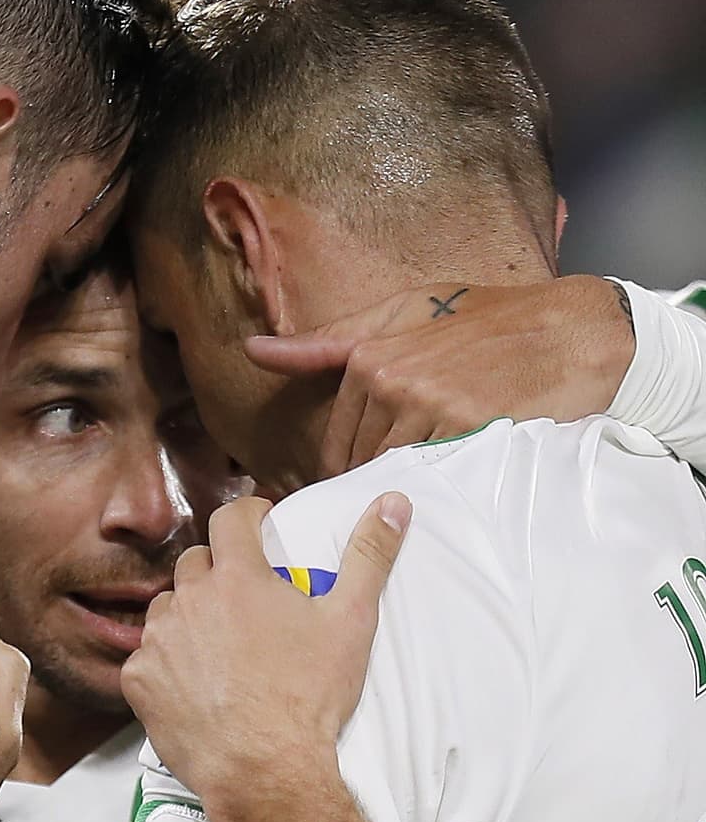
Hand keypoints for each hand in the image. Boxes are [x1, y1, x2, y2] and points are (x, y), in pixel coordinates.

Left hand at [120, 493, 409, 809]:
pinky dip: (166, 664)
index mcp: (238, 577)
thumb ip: (369, 556)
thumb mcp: (351, 621)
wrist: (266, 770)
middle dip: (218, 571)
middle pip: (196, 563)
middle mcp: (191, 599)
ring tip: (218, 644)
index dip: (246, 515)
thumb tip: (394, 503)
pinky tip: (193, 685)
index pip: (230, 518)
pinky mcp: (140, 680)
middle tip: (245, 598)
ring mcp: (160, 639)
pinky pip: (147, 658)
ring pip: (168, 608)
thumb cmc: (310, 696)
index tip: (259, 524)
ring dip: (189, 616)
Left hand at [245, 274, 633, 476]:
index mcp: (368, 356)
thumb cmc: (485, 318)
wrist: (567, 332)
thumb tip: (254, 350)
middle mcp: (391, 381)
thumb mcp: (403, 312)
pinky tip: (444, 493)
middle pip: (360, 460)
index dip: (344, 471)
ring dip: (398, 489)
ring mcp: (427, 407)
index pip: (336, 440)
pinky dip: (434, 487)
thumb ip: (328, 342)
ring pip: (391, 472)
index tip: (349, 494)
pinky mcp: (464, 430)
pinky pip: (430, 477)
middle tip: (378, 509)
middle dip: (370, 483)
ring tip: (410, 505)